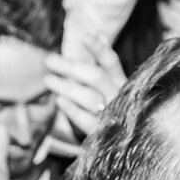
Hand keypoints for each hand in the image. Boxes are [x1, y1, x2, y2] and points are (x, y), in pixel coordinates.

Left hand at [43, 34, 123, 151]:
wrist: (130, 146)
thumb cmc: (117, 109)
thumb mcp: (114, 85)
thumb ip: (104, 62)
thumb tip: (97, 34)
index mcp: (123, 84)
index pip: (111, 62)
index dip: (99, 49)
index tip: (84, 37)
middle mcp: (119, 98)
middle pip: (96, 77)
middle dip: (71, 66)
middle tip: (49, 60)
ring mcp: (112, 116)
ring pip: (89, 98)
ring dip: (67, 87)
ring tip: (48, 80)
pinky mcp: (103, 134)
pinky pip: (86, 120)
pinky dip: (72, 109)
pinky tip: (59, 101)